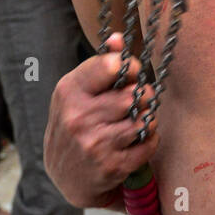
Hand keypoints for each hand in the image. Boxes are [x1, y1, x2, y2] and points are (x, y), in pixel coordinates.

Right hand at [43, 38, 160, 208]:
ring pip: (143, 120)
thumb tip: (117, 38)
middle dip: (142, 96)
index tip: (132, 73)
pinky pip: (148, 143)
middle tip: (138, 100)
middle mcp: (78, 117)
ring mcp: (94, 143)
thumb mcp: (77, 93)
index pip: (112, 66)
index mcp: (69, 91)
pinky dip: (149, 140)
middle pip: (133, 95)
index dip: (130, 68)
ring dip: (146, 119)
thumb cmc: (76, 124)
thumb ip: (99, 66)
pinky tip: (137, 140)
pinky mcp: (111, 166)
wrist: (66, 175)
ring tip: (137, 120)